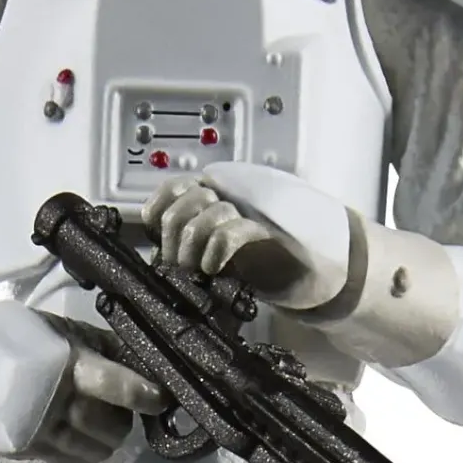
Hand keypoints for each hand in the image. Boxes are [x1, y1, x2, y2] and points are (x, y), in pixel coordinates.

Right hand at [0, 298, 164, 462]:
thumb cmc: (23, 338)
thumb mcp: (65, 330)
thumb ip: (103, 347)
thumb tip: (145, 360)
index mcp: (68, 366)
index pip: (117, 386)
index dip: (145, 396)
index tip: (160, 399)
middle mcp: (56, 402)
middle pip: (109, 426)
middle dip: (123, 421)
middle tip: (123, 409)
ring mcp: (39, 431)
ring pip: (94, 450)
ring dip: (106, 440)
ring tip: (101, 424)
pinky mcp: (26, 450)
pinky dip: (87, 455)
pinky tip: (83, 440)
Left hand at [142, 176, 313, 296]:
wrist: (305, 276)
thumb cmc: (257, 266)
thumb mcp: (212, 254)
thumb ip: (189, 244)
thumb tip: (157, 253)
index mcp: (213, 195)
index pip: (174, 186)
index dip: (159, 208)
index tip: (158, 237)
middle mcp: (230, 195)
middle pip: (185, 200)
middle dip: (174, 239)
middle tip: (179, 266)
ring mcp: (249, 209)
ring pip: (205, 213)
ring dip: (192, 249)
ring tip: (197, 271)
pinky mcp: (266, 228)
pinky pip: (227, 232)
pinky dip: (214, 253)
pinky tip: (214, 269)